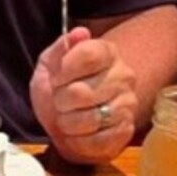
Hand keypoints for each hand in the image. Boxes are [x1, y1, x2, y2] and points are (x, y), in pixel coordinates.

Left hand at [30, 27, 136, 165]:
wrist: (65, 121)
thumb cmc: (59, 91)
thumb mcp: (50, 65)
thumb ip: (60, 49)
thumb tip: (79, 33)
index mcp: (106, 53)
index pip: (87, 55)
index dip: (63, 71)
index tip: (56, 79)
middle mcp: (123, 76)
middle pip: (81, 92)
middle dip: (60, 102)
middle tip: (60, 103)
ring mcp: (127, 105)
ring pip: (89, 120)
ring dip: (68, 124)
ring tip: (68, 118)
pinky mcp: (125, 131)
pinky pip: (97, 141)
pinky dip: (79, 142)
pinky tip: (77, 134)